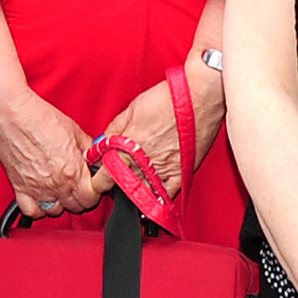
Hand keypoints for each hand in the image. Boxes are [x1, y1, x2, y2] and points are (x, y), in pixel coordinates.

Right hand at [0, 91, 102, 218]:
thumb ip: (87, 150)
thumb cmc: (40, 118)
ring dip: (60, 202)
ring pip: (55, 211)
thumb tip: (94, 157)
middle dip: (80, 196)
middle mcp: (56, 184)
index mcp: (73, 171)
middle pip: (76, 206)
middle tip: (78, 183)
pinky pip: (31, 210)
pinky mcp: (19, 187)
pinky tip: (42, 196)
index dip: (95, 190)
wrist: (12, 114)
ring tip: (60, 189)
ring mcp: (37, 189)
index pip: (92, 198)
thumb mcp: (74, 131)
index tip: (92, 183)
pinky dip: (38, 208)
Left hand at [94, 65, 228, 196]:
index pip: (103, 177)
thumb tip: (103, 142)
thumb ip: (113, 131)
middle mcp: (141, 165)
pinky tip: (152, 199)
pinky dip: (157, 200)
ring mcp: (162, 173)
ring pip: (142, 196)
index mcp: (125, 150)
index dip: (99, 180)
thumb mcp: (130, 111)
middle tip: (115, 180)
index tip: (99, 178)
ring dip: (135, 194)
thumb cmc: (166, 100)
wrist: (198, 97)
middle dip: (115, 186)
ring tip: (133, 187)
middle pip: (121, 188)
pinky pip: (166, 197)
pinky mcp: (180, 175)